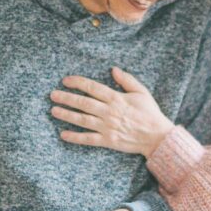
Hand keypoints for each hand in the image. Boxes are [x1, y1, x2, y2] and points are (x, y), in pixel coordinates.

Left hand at [50, 67, 174, 157]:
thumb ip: (127, 80)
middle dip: (66, 98)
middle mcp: (109, 112)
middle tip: (53, 95)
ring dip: (66, 115)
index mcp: (116, 99)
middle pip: (83, 103)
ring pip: (82, 120)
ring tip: (54, 110)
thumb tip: (113, 69)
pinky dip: (75, 137)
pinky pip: (88, 139)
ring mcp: (107, 127)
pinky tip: (63, 134)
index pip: (92, 88)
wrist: (157, 136)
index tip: (66, 80)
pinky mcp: (107, 141)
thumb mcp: (142, 92)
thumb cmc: (150, 113)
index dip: (78, 83)